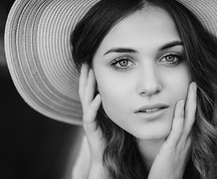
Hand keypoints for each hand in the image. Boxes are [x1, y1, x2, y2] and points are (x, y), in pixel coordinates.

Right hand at [72, 64, 108, 178]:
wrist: (107, 155)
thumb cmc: (113, 135)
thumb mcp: (116, 115)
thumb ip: (118, 103)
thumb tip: (131, 90)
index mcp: (94, 107)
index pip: (90, 87)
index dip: (91, 75)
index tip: (94, 61)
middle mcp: (89, 111)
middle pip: (85, 89)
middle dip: (86, 75)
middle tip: (87, 60)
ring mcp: (88, 119)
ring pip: (85, 98)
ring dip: (88, 84)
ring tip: (90, 72)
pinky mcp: (90, 128)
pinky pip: (90, 115)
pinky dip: (94, 105)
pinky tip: (98, 97)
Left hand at [148, 82, 196, 178]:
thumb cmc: (166, 171)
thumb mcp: (172, 153)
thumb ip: (172, 141)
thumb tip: (169, 130)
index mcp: (187, 142)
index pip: (193, 119)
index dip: (194, 105)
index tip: (193, 92)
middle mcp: (187, 141)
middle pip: (194, 115)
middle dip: (195, 99)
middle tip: (195, 84)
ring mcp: (181, 144)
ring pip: (189, 118)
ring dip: (191, 102)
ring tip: (192, 87)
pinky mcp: (173, 147)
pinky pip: (178, 128)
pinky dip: (180, 114)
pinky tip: (180, 103)